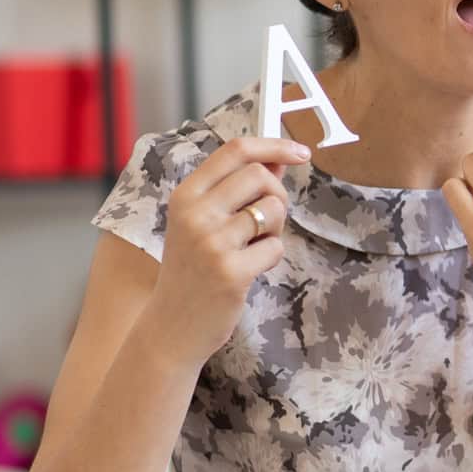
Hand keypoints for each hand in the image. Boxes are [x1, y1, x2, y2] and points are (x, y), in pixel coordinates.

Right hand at [144, 136, 308, 363]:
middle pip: (260, 176)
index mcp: (185, 195)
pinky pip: (276, 246)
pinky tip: (249, 270)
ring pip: (273, 209)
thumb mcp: (203, 223)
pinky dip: (271, 257)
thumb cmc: (194, 270)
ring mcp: (212, 242)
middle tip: (268, 221)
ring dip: (275, 228)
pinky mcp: (231, 271)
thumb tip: (277, 159)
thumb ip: (237, 190)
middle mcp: (195, 214)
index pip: (235, 151)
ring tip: (252, 248)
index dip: (273, 145)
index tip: (301, 152)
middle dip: (277, 194)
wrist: (172, 326)